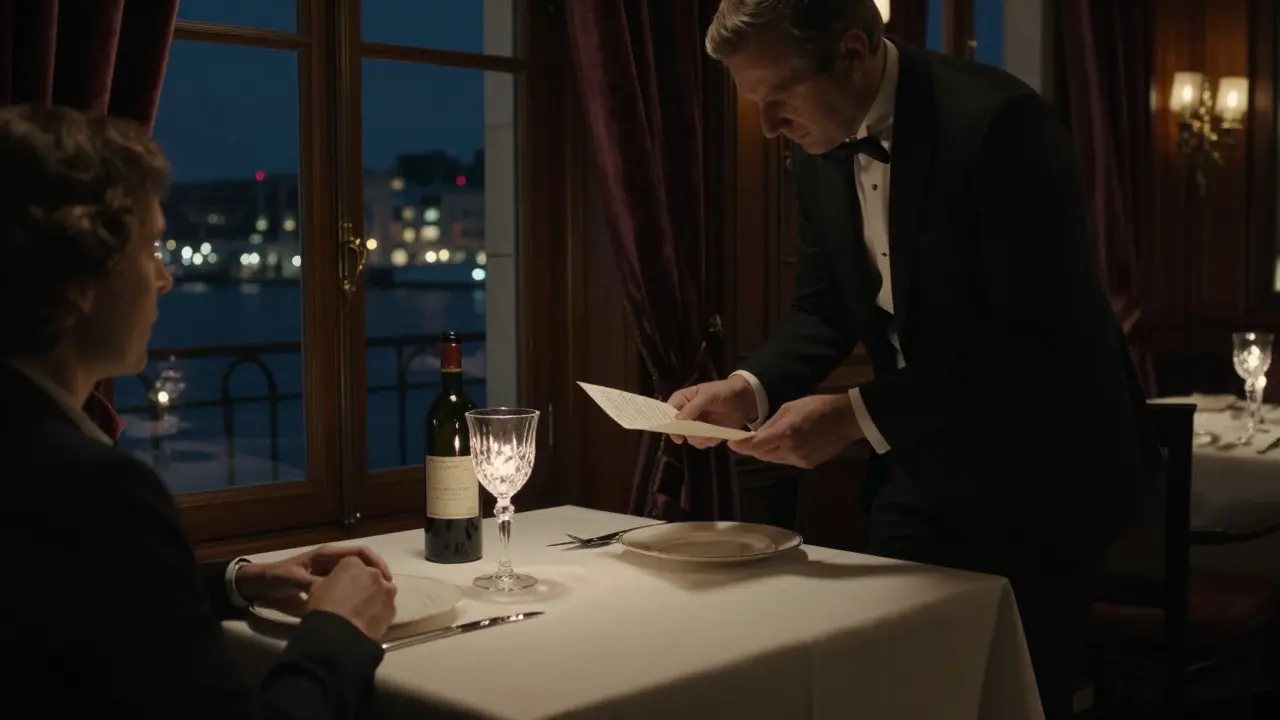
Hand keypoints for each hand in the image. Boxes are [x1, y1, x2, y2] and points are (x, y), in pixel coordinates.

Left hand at [234, 544, 392, 615]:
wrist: (260, 586)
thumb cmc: (278, 577)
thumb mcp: (295, 580)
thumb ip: (314, 584)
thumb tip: (335, 592)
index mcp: (327, 555)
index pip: (360, 552)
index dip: (375, 563)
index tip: (385, 578)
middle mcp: (332, 562)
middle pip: (362, 564)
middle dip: (376, 575)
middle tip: (387, 592)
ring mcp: (329, 574)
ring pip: (356, 576)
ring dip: (368, 585)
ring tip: (379, 600)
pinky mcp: (325, 586)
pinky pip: (346, 588)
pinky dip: (356, 594)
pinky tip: (361, 607)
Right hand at [305, 556, 397, 639]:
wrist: (340, 635)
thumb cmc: (325, 608)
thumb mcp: (316, 588)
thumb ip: (329, 580)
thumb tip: (333, 584)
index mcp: (353, 563)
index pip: (351, 563)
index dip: (345, 575)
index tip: (341, 586)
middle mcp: (374, 572)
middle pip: (370, 574)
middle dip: (363, 583)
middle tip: (353, 598)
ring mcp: (386, 590)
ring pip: (382, 589)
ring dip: (375, 595)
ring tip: (363, 610)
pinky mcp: (393, 608)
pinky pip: (386, 606)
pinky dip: (380, 610)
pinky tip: (370, 620)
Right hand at [667, 376, 757, 448]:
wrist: (743, 399)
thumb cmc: (722, 392)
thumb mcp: (707, 396)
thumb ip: (692, 408)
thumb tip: (676, 420)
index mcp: (681, 400)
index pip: (667, 413)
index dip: (668, 424)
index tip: (677, 435)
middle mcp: (686, 414)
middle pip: (677, 429)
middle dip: (688, 434)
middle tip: (699, 433)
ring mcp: (696, 425)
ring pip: (690, 438)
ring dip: (700, 439)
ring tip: (711, 433)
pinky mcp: (706, 433)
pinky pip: (702, 443)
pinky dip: (709, 441)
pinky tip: (717, 435)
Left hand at [728, 394, 863, 467]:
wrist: (846, 419)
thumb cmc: (817, 406)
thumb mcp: (790, 408)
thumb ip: (771, 423)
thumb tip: (757, 434)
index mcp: (785, 433)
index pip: (755, 445)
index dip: (741, 446)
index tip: (732, 444)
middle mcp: (790, 450)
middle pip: (762, 455)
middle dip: (753, 449)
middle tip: (746, 441)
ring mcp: (800, 460)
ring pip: (774, 459)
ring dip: (767, 451)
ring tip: (766, 441)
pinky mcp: (808, 464)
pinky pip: (787, 461)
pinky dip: (781, 454)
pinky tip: (785, 444)